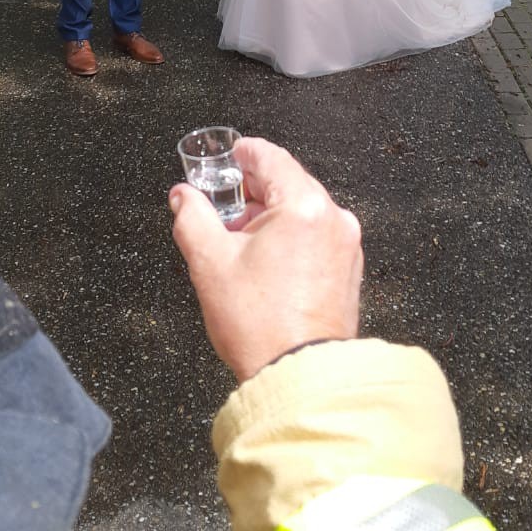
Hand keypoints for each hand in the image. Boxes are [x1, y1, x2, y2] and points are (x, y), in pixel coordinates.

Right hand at [170, 138, 362, 383]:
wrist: (298, 378)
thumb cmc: (259, 325)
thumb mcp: (209, 263)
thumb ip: (192, 217)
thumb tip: (183, 196)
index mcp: (303, 206)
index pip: (271, 157)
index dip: (244, 153)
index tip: (229, 156)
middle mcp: (333, 219)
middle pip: (289, 183)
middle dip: (254, 191)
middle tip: (225, 206)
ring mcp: (345, 246)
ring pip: (303, 211)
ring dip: (272, 216)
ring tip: (241, 243)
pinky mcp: (348, 271)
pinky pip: (317, 237)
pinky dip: (292, 238)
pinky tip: (267, 263)